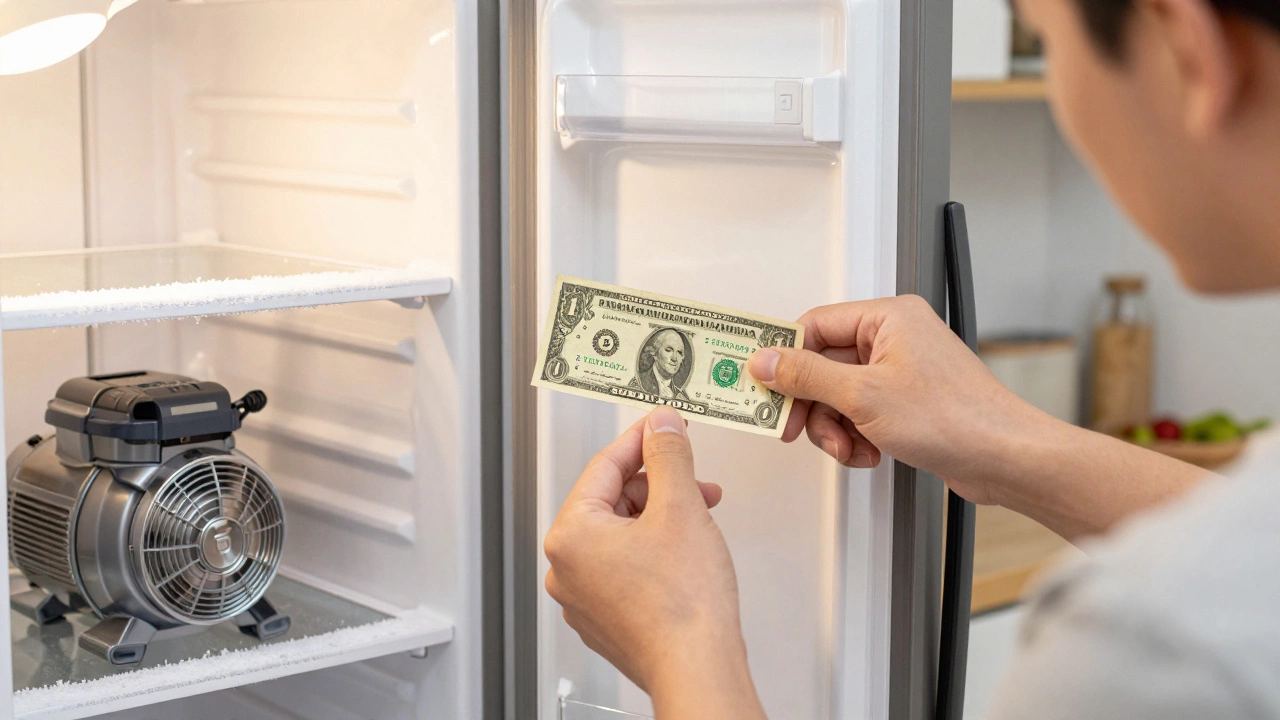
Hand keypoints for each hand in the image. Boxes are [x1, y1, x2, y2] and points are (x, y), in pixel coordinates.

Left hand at [544, 407, 766, 718]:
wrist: (697, 668)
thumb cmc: (682, 605)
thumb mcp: (679, 506)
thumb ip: (668, 454)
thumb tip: (662, 426)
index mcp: (571, 535)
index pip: (604, 466)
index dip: (642, 439)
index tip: (664, 426)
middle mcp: (567, 568)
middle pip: (612, 500)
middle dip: (658, 484)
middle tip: (693, 476)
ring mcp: (585, 598)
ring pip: (622, 534)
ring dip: (662, 516)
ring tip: (700, 515)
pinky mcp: (608, 618)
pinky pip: (627, 566)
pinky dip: (656, 549)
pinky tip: (687, 550)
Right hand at [747, 295, 1047, 505]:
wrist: (1004, 458)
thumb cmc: (956, 417)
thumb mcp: (863, 395)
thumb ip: (807, 375)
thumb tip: (768, 360)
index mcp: (888, 318)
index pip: (814, 325)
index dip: (785, 357)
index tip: (762, 382)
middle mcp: (895, 338)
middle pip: (823, 365)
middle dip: (813, 404)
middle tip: (794, 427)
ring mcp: (901, 371)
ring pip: (839, 395)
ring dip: (835, 428)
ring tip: (849, 448)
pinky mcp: (906, 402)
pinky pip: (860, 414)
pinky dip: (857, 437)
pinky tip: (870, 453)